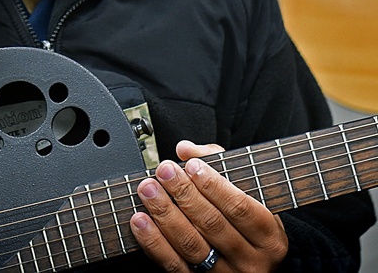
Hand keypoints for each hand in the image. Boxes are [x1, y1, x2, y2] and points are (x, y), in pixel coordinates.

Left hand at [129, 140, 287, 271]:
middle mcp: (251, 261)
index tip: (192, 166)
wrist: (248, 263)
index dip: (214, 185)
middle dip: (184, 194)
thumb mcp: (246, 193)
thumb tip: (186, 149)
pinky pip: (173, 265)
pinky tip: (140, 221)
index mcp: (269, 237)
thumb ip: (218, 163)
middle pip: (212, 224)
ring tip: (148, 190)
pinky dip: (153, 241)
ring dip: (165, 214)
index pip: (240, 207)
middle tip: (163, 171)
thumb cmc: (244, 221)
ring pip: (191, 245)